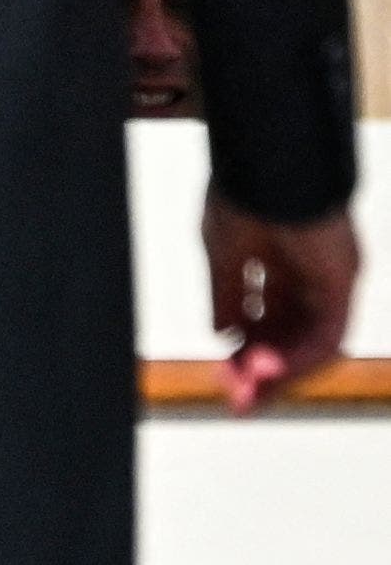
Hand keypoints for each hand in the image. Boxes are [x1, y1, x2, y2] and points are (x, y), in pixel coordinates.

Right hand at [204, 189, 359, 414]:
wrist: (267, 162)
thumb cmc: (243, 192)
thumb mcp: (222, 254)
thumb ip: (226, 295)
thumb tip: (222, 332)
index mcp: (280, 264)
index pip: (269, 322)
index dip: (246, 354)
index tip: (224, 380)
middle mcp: (310, 278)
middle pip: (292, 340)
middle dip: (264, 374)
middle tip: (238, 402)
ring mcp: (329, 281)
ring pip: (313, 344)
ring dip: (281, 373)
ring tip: (249, 391)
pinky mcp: (342, 282)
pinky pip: (328, 333)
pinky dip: (299, 356)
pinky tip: (268, 368)